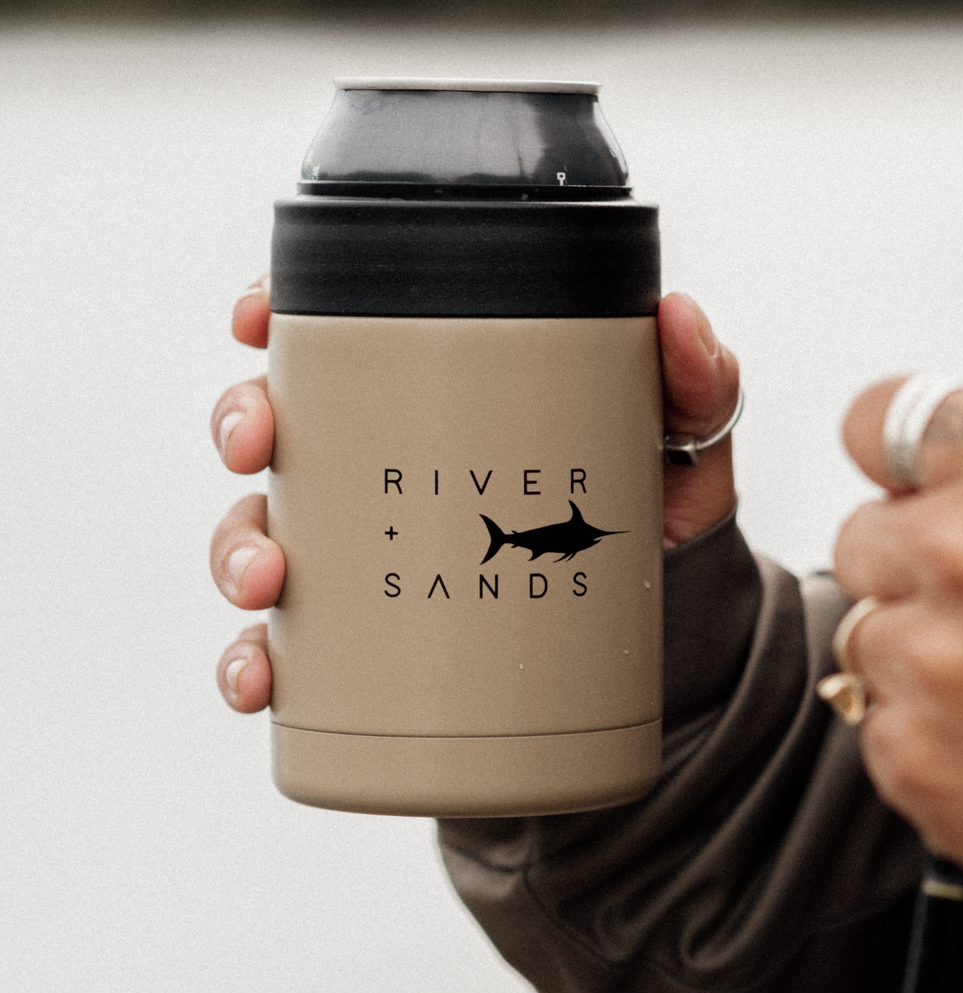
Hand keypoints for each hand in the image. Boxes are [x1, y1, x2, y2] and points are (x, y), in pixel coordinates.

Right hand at [209, 282, 739, 712]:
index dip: (272, 313)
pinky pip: (287, 649)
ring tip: (266, 578)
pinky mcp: (374, 638)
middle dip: (240, 424)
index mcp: (441, 389)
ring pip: (259, 531)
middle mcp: (388, 460)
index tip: (255, 316)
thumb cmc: (663, 509)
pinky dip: (254, 664)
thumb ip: (699, 378)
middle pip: (276, 424)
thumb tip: (678, 315)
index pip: (337, 334)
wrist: (673, 636)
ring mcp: (374, 549)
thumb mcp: (689, 438)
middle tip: (257, 446)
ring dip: (234, 549)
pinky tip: (258, 680)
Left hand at [832, 166, 962, 916]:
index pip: (878, 415)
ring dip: (915, 631)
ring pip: (859, 611)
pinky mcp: (904, 743)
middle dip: (921, 547)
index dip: (915, 455)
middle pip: (866, 520)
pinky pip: (866, 700)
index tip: (956, 486)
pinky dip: (915, 712)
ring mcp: (928, 654)